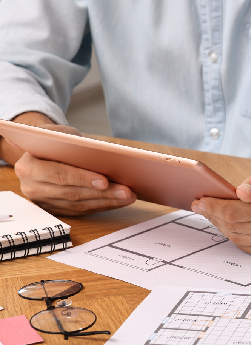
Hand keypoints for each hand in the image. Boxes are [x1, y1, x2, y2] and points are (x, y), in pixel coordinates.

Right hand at [10, 122, 135, 215]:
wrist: (40, 154)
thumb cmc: (53, 141)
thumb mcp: (57, 133)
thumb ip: (69, 140)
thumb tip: (94, 150)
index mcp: (28, 167)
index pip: (59, 175)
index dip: (82, 179)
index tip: (104, 181)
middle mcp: (32, 187)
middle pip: (73, 193)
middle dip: (102, 193)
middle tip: (126, 191)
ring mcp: (44, 202)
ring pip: (79, 205)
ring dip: (107, 202)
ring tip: (128, 196)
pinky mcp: (55, 210)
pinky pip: (82, 211)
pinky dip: (103, 206)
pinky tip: (119, 201)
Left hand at [192, 169, 250, 257]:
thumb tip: (239, 193)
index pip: (234, 212)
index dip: (213, 208)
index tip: (200, 201)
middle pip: (234, 227)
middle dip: (214, 216)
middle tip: (201, 206)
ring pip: (238, 239)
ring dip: (222, 227)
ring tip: (213, 214)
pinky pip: (248, 247)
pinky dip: (235, 236)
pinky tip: (229, 225)